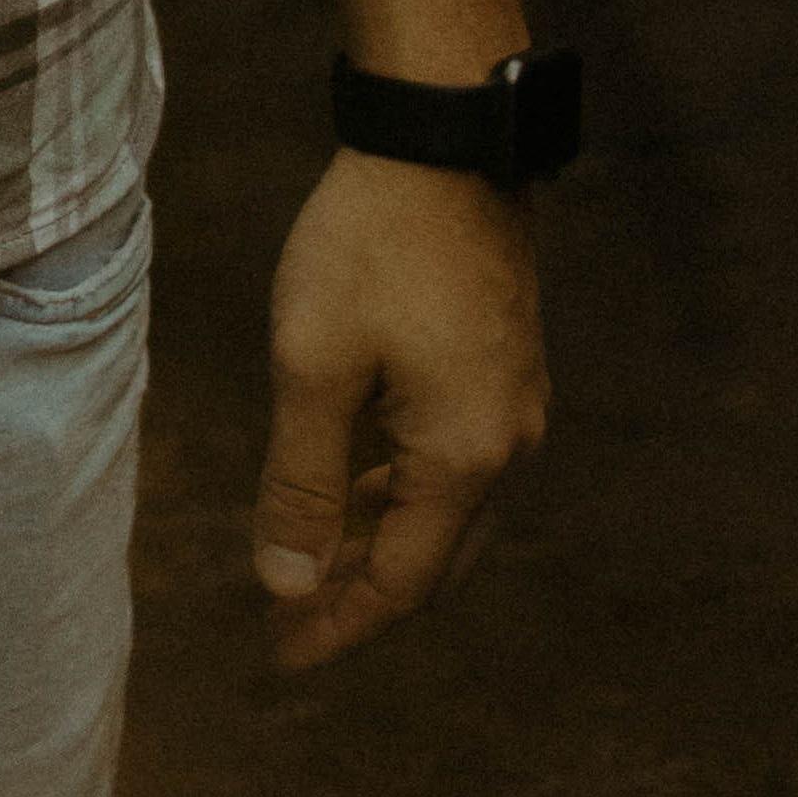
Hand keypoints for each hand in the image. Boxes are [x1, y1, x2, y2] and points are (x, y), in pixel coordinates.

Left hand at [250, 151, 547, 671]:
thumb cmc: (370, 246)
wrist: (445, 136)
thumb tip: (287, 585)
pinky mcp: (504, 364)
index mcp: (463, 459)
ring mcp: (514, 404)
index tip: (283, 660)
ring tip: (314, 554)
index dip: (340, 625)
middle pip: (436, 559)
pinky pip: (457, 460)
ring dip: (384, 540)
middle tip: (294, 619)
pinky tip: (357, 472)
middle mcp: (507, 445)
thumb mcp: (313, 365)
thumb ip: (302, 482)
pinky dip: (404, 488)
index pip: (402, 584)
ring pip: (449, 510)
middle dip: (365, 595)